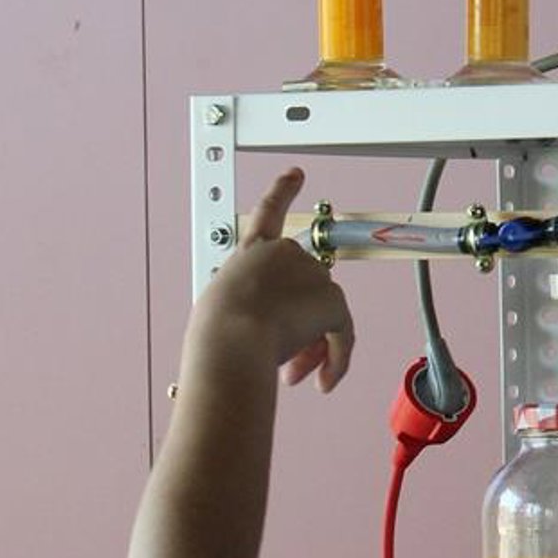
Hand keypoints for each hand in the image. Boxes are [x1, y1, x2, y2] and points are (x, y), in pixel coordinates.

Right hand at [194, 167, 353, 391]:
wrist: (231, 338)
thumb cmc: (216, 335)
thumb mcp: (223, 311)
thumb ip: (249, 310)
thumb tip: (273, 338)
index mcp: (249, 255)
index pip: (267, 215)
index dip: (282, 191)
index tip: (296, 174)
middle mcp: (283, 255)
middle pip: (305, 293)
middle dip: (300, 330)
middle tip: (288, 365)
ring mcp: (311, 274)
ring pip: (324, 319)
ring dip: (312, 350)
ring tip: (293, 374)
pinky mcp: (332, 299)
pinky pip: (342, 336)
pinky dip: (335, 361)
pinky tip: (324, 383)